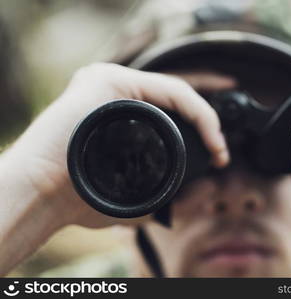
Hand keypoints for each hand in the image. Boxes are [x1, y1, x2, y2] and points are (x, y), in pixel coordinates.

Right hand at [0, 63, 235, 274]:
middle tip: (221, 153)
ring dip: (205, 118)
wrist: (41, 196)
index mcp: (118, 113)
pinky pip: (169, 90)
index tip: (219, 154)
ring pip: (176, 93)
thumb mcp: (134, 195)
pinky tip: (208, 130)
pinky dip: (196, 109)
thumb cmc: (81, 198)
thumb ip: (169, 193)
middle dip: (207, 124)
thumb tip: (208, 189)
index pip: (170, 110)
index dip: (202, 126)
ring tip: (218, 146)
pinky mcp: (109, 80)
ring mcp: (110, 82)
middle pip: (175, 101)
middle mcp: (115, 92)